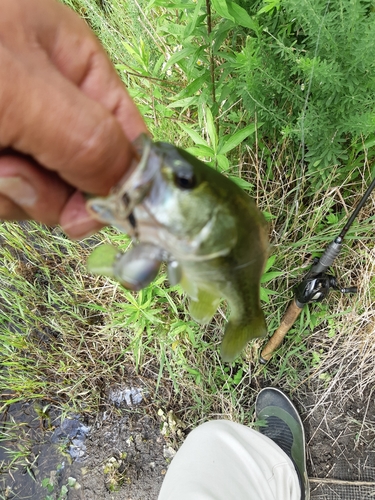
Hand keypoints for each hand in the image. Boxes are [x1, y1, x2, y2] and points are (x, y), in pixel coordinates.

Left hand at [0, 0, 147, 237]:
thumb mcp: (21, 90)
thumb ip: (87, 139)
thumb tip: (128, 189)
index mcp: (74, 64)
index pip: (125, 133)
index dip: (121, 178)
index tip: (102, 213)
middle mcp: (48, 99)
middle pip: (80, 173)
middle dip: (48, 188)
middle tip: (9, 171)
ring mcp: (14, 130)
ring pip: (36, 192)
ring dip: (10, 192)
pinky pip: (4, 195)